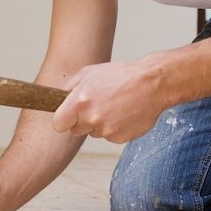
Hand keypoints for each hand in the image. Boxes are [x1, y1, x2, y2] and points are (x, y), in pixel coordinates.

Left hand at [51, 58, 165, 143]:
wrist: (152, 84)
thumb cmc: (121, 75)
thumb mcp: (90, 72)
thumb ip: (70, 87)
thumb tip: (58, 99)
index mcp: (80, 101)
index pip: (58, 124)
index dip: (63, 120)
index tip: (68, 116)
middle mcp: (91, 118)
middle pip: (75, 130)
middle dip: (82, 120)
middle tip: (97, 105)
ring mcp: (106, 130)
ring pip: (94, 132)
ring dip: (100, 123)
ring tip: (114, 106)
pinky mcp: (120, 138)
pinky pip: (110, 136)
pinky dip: (115, 128)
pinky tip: (123, 113)